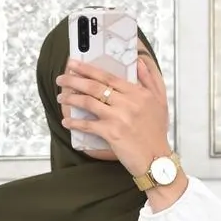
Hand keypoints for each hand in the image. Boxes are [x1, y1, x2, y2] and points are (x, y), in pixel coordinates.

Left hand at [56, 54, 171, 178]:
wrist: (156, 158)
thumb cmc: (157, 132)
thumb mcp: (160, 100)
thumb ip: (150, 79)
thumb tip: (140, 62)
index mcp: (137, 93)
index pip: (108, 76)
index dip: (88, 69)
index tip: (74, 64)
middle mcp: (127, 103)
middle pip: (95, 87)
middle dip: (74, 80)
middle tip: (60, 79)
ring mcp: (118, 118)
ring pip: (89, 103)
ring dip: (71, 99)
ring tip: (61, 98)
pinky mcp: (111, 134)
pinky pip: (88, 126)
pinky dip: (75, 123)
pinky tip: (66, 122)